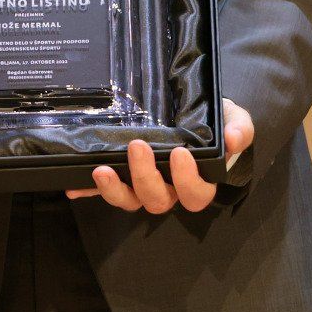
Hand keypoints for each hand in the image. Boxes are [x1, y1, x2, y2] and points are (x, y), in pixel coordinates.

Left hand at [67, 98, 254, 212]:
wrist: (192, 109)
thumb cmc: (215, 120)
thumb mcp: (232, 118)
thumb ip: (238, 128)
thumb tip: (234, 139)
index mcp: (198, 181)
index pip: (195, 194)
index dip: (187, 181)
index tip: (180, 153)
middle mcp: (170, 190)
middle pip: (158, 200)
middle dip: (146, 178)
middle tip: (138, 147)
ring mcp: (143, 185)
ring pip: (130, 201)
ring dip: (114, 190)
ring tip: (100, 170)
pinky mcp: (121, 176)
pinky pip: (104, 190)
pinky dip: (88, 190)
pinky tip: (73, 186)